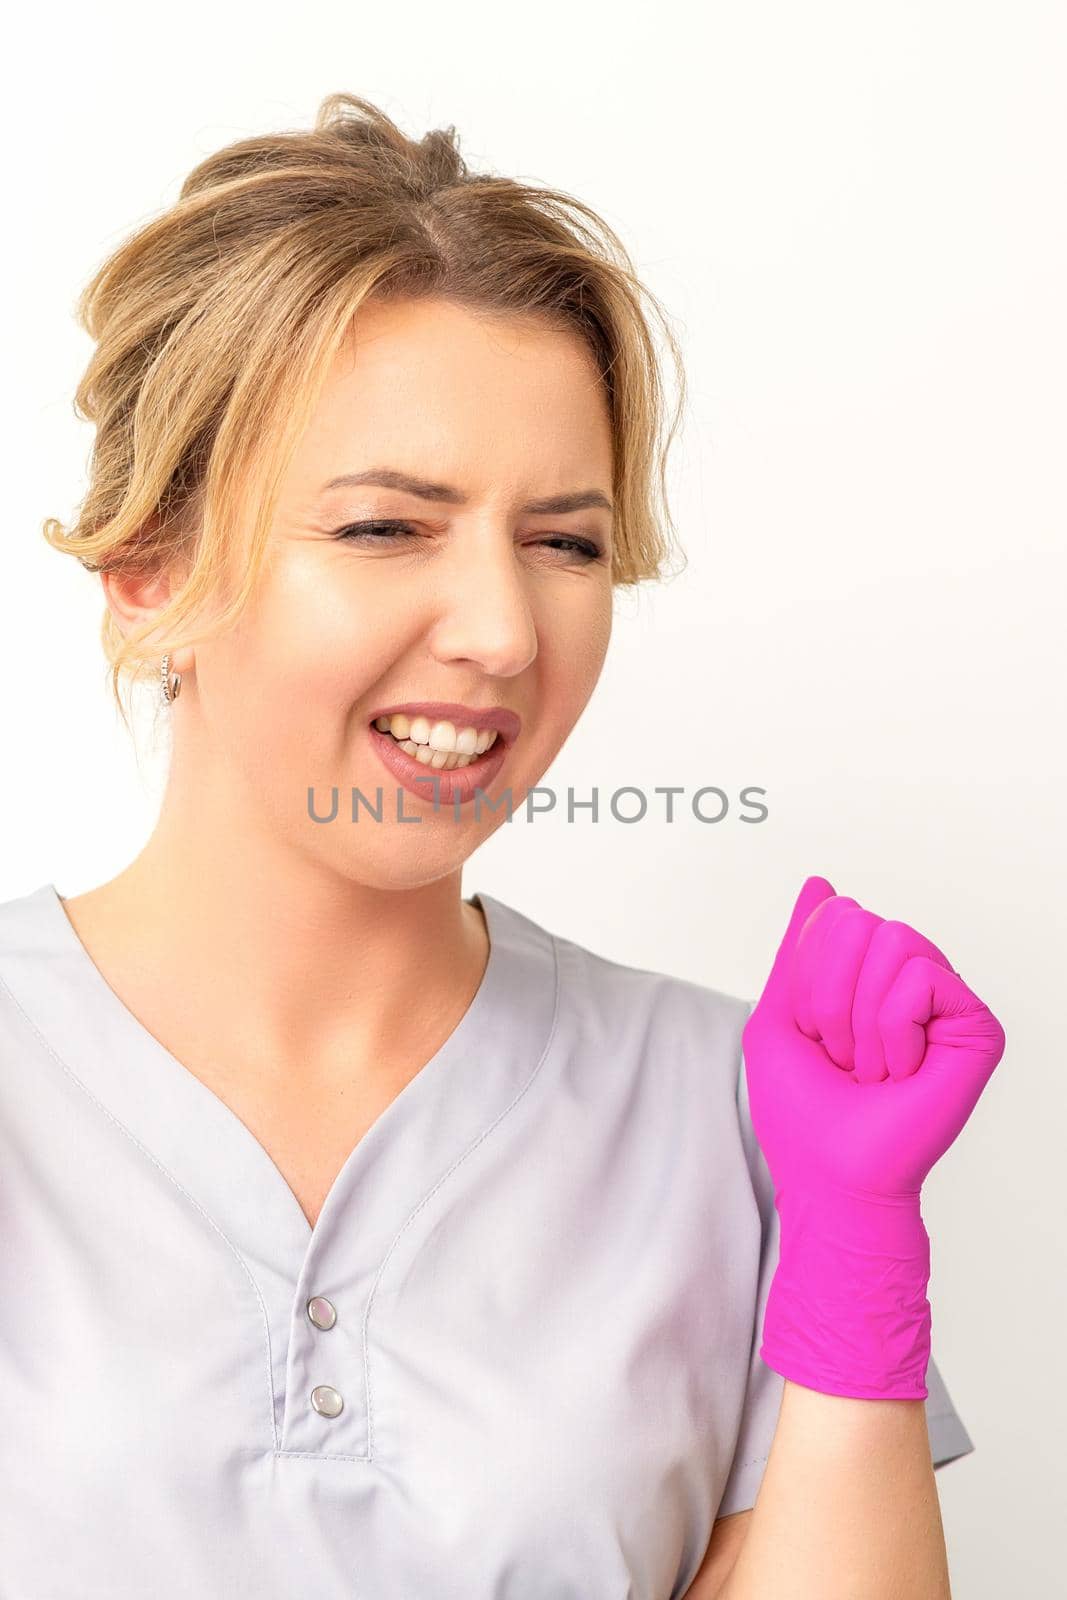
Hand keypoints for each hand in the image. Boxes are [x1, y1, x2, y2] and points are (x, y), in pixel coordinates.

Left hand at [742, 874, 1005, 1399]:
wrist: (834, 1178)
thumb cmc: (803, 1113)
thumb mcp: (778, 1018)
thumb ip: (797, 950)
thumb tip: (821, 884)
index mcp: (866, 975)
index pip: (832, 916)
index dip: (806, 979)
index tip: (816, 1038)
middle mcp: (909, 980)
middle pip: (858, 920)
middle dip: (831, 995)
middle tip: (845, 1057)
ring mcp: (945, 1001)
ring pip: (892, 938)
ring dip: (861, 1018)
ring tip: (874, 1067)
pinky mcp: (976, 1025)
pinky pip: (921, 976)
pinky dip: (893, 1029)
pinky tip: (903, 1070)